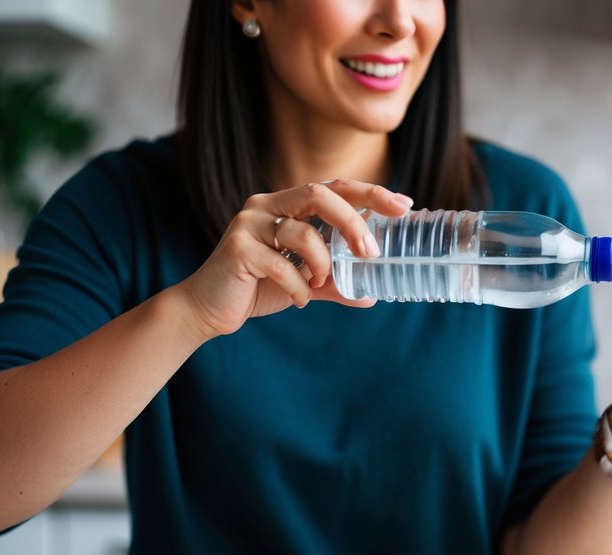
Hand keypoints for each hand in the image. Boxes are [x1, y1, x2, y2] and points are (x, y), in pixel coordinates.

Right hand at [176, 179, 414, 337]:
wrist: (207, 309)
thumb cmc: (256, 288)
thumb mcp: (305, 283)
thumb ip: (335, 283)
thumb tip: (372, 295)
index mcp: (285, 205)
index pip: (334, 188)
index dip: (370, 193)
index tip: (404, 205)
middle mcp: (266, 204)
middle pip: (320, 194)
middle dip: (353, 222)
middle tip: (372, 252)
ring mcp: (249, 223)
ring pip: (303, 234)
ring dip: (322, 264)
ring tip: (318, 283)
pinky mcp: (237, 249)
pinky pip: (283, 267)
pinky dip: (299, 288)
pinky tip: (297, 300)